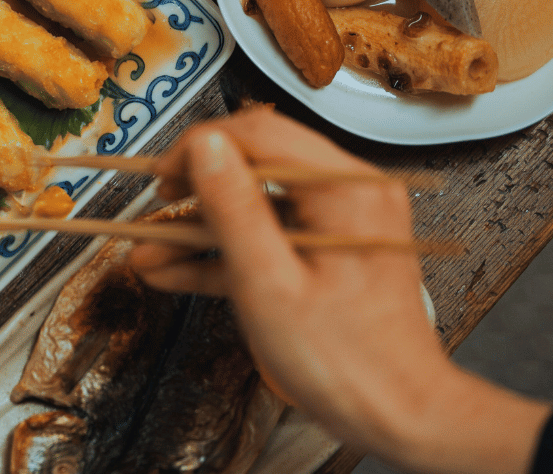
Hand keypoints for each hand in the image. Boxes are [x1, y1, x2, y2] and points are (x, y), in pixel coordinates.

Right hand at [129, 106, 549, 473]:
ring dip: (204, 227)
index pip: (258, 134)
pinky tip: (178, 269)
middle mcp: (352, 193)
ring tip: (150, 249)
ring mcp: (344, 223)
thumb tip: (204, 146)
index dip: (199, 149)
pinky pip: (273, 236)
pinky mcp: (333, 252)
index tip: (161, 177)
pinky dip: (231, 252)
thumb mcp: (270, 284)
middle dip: (197, 188)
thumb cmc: (347, 364)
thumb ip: (234, 208)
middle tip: (156, 207)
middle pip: (257, 163)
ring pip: (258, 204)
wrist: (402, 418)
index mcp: (346, 189)